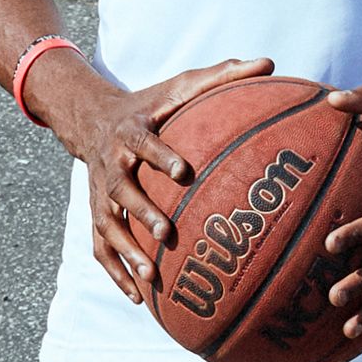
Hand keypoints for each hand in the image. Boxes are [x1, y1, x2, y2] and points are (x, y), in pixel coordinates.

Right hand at [48, 54, 275, 304]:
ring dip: (126, 253)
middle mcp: (111, 164)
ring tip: (151, 277)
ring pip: (107, 226)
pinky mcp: (96, 214)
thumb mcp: (180, 85)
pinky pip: (101, 248)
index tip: (183, 171)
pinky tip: (139, 298)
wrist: (91, 119)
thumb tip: (270, 63)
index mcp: (131, 132)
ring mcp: (100, 194)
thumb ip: (223, 74)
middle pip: (120, 191)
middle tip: (164, 234)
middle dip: (141, 213)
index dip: (160, 156)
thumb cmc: (151, 104)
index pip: (144, 144)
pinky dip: (116, 273)